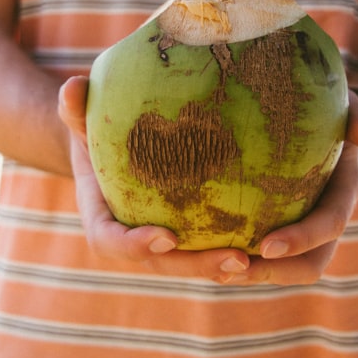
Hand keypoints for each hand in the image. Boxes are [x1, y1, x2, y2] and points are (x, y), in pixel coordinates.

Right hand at [57, 78, 357, 284]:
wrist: (114, 141)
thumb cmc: (100, 123)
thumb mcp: (89, 112)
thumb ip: (79, 105)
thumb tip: (71, 89)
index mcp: (102, 216)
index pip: (111, 242)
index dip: (135, 246)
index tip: (166, 236)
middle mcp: (136, 238)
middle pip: (168, 265)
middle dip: (202, 267)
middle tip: (238, 259)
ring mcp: (169, 240)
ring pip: (201, 264)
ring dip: (235, 267)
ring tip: (271, 254)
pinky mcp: (197, 234)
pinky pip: (221, 244)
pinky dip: (251, 248)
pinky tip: (286, 234)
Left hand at [218, 91, 357, 284]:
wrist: (327, 126)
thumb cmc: (330, 109)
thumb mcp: (345, 104)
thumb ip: (356, 114)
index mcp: (344, 191)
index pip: (330, 224)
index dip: (303, 238)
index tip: (266, 246)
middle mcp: (327, 219)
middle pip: (310, 264)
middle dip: (274, 273)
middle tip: (234, 269)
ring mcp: (305, 230)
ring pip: (285, 269)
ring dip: (253, 275)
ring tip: (215, 269)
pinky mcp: (282, 229)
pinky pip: (264, 256)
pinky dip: (240, 260)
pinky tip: (206, 255)